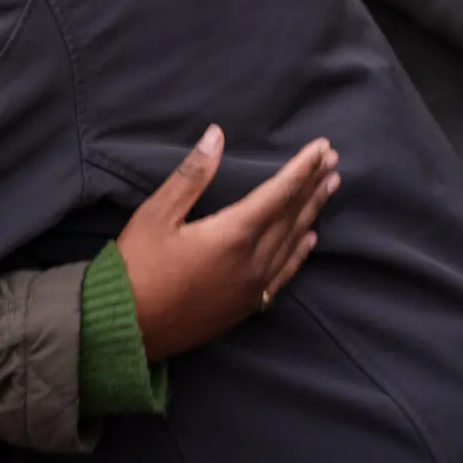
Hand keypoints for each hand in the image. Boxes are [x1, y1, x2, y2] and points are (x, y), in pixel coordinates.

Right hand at [116, 126, 339, 359]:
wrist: (130, 327)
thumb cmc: (137, 266)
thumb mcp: (156, 214)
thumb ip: (192, 175)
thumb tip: (216, 135)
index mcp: (233, 233)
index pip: (279, 193)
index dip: (302, 168)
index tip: (322, 146)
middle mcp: (253, 261)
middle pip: (292, 215)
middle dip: (313, 184)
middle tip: (333, 159)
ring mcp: (253, 286)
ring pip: (293, 242)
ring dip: (312, 212)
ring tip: (330, 187)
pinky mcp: (247, 305)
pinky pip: (284, 273)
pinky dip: (299, 252)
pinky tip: (310, 239)